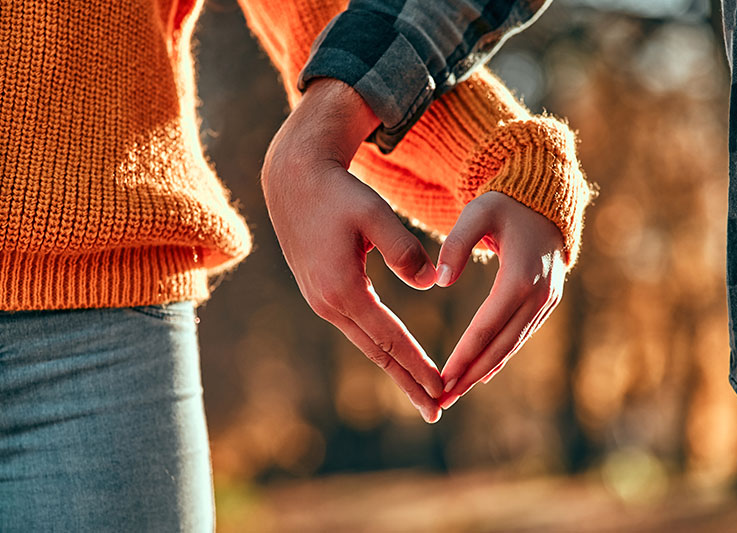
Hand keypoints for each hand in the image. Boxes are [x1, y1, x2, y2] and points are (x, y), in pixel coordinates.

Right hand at [262, 78, 443, 422]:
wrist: (294, 180)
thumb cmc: (338, 193)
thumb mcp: (374, 214)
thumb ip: (404, 250)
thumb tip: (430, 283)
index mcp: (342, 289)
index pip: (389, 338)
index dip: (417, 364)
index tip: (442, 388)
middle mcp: (328, 303)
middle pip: (376, 353)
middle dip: (407, 383)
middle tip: (436, 411)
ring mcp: (322, 301)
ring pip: (367, 344)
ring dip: (395, 370)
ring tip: (421, 393)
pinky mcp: (323, 293)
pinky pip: (358, 329)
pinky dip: (381, 347)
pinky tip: (395, 357)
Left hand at [436, 191, 566, 409]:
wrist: (544, 200)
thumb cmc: (505, 204)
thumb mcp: (477, 212)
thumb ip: (455, 244)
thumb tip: (439, 281)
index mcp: (521, 277)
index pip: (487, 325)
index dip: (464, 355)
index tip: (442, 378)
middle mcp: (539, 295)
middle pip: (501, 345)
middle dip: (470, 375)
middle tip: (442, 400)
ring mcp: (547, 301)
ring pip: (512, 345)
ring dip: (483, 372)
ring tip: (454, 393)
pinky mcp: (547, 303)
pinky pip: (520, 336)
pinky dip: (500, 356)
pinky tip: (481, 374)